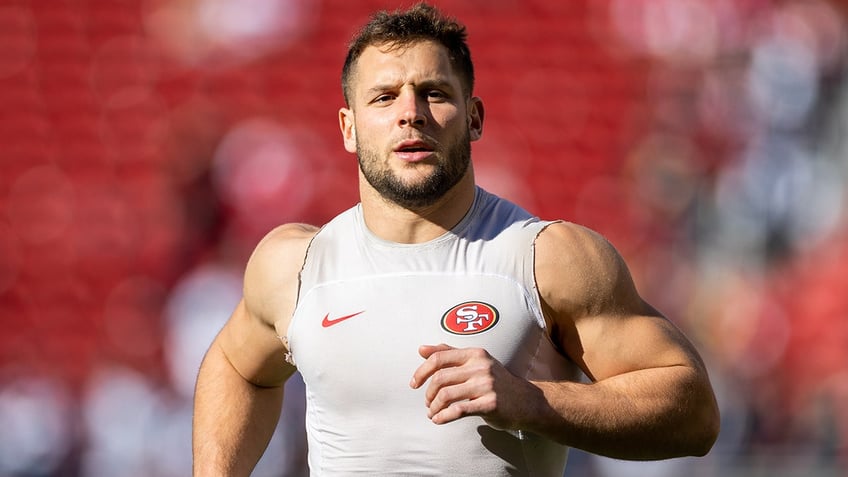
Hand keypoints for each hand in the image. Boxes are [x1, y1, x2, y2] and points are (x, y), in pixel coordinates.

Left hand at [409, 343, 537, 428]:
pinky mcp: (490, 404)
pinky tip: (439, 420)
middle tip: (427, 403)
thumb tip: (421, 348)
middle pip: (440, 378)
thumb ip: (450, 354)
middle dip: (428, 393)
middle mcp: (480, 366)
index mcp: (475, 354)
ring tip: (433, 413)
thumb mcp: (476, 362)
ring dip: (434, 407)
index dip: (421, 371)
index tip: (414, 384)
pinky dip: (443, 416)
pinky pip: (458, 410)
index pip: (439, 358)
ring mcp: (486, 385)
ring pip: (446, 395)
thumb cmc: (497, 382)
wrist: (528, 401)